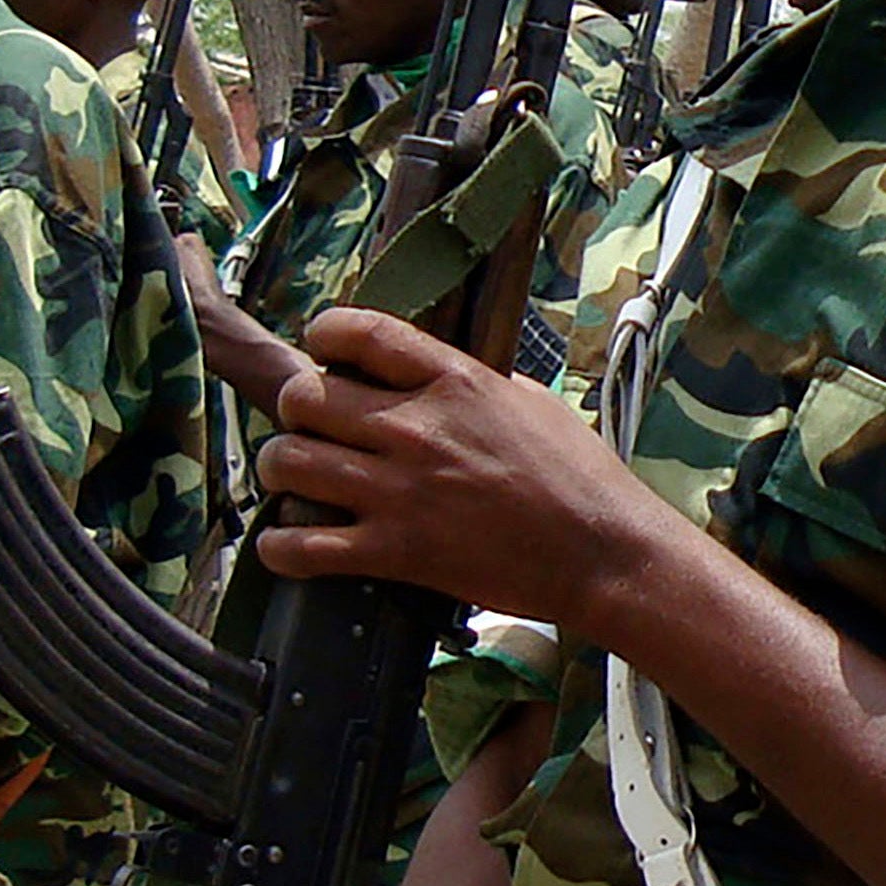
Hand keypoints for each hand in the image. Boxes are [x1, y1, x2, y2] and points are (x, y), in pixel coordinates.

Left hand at [251, 307, 673, 627]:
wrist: (604, 555)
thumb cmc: (582, 479)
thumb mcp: (533, 402)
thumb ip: (475, 380)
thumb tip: (436, 371)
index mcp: (454, 380)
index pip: (358, 330)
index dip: (323, 334)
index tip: (321, 349)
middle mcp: (416, 428)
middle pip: (304, 397)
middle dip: (296, 410)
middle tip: (310, 427)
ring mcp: (401, 492)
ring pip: (288, 463)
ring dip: (282, 471)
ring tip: (296, 480)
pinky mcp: (396, 552)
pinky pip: (302, 547)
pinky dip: (281, 547)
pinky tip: (289, 545)